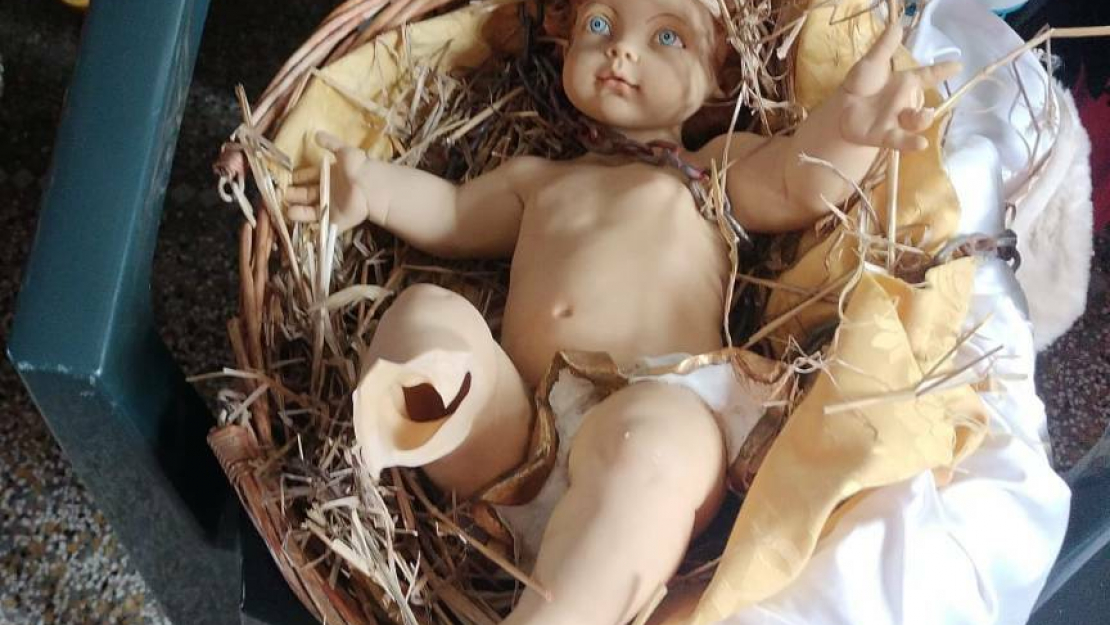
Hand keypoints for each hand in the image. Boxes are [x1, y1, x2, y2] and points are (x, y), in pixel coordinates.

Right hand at [286, 131, 384, 231]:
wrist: (370, 186)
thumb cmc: (357, 167)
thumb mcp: (344, 151)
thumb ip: (330, 143)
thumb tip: (316, 134)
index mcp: (329, 176)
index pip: (308, 177)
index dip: (297, 178)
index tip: (285, 179)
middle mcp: (328, 192)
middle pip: (306, 194)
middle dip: (293, 194)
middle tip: (281, 195)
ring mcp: (332, 207)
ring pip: (310, 210)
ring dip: (297, 210)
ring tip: (286, 209)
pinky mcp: (336, 220)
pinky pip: (321, 224)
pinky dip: (310, 225)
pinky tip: (297, 220)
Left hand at [838, 23, 960, 151]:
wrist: (841, 107)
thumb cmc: (862, 84)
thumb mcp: (872, 64)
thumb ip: (885, 47)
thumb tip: (897, 25)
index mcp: (905, 83)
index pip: (928, 75)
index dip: (943, 70)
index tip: (958, 65)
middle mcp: (904, 103)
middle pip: (925, 105)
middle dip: (930, 105)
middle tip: (930, 106)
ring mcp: (896, 121)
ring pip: (916, 122)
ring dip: (922, 120)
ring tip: (924, 117)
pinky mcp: (884, 135)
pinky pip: (900, 140)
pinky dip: (910, 142)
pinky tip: (921, 144)